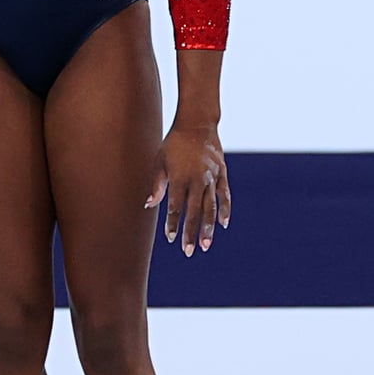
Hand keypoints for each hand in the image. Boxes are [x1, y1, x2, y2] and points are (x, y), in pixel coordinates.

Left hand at [145, 124, 229, 255]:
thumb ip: (156, 185)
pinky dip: (225, 210)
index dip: (172, 223)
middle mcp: (197, 180)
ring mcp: (211, 178)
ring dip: (208, 228)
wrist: (197, 124)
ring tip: (206, 245)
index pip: (175, 207)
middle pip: (194, 212)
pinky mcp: (222, 174)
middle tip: (189, 251)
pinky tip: (223, 224)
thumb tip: (148, 205)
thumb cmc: (173, 143)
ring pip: (210, 208)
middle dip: (191, 233)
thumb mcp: (160, 161)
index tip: (170, 238)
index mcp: (179, 178)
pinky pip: (224, 195)